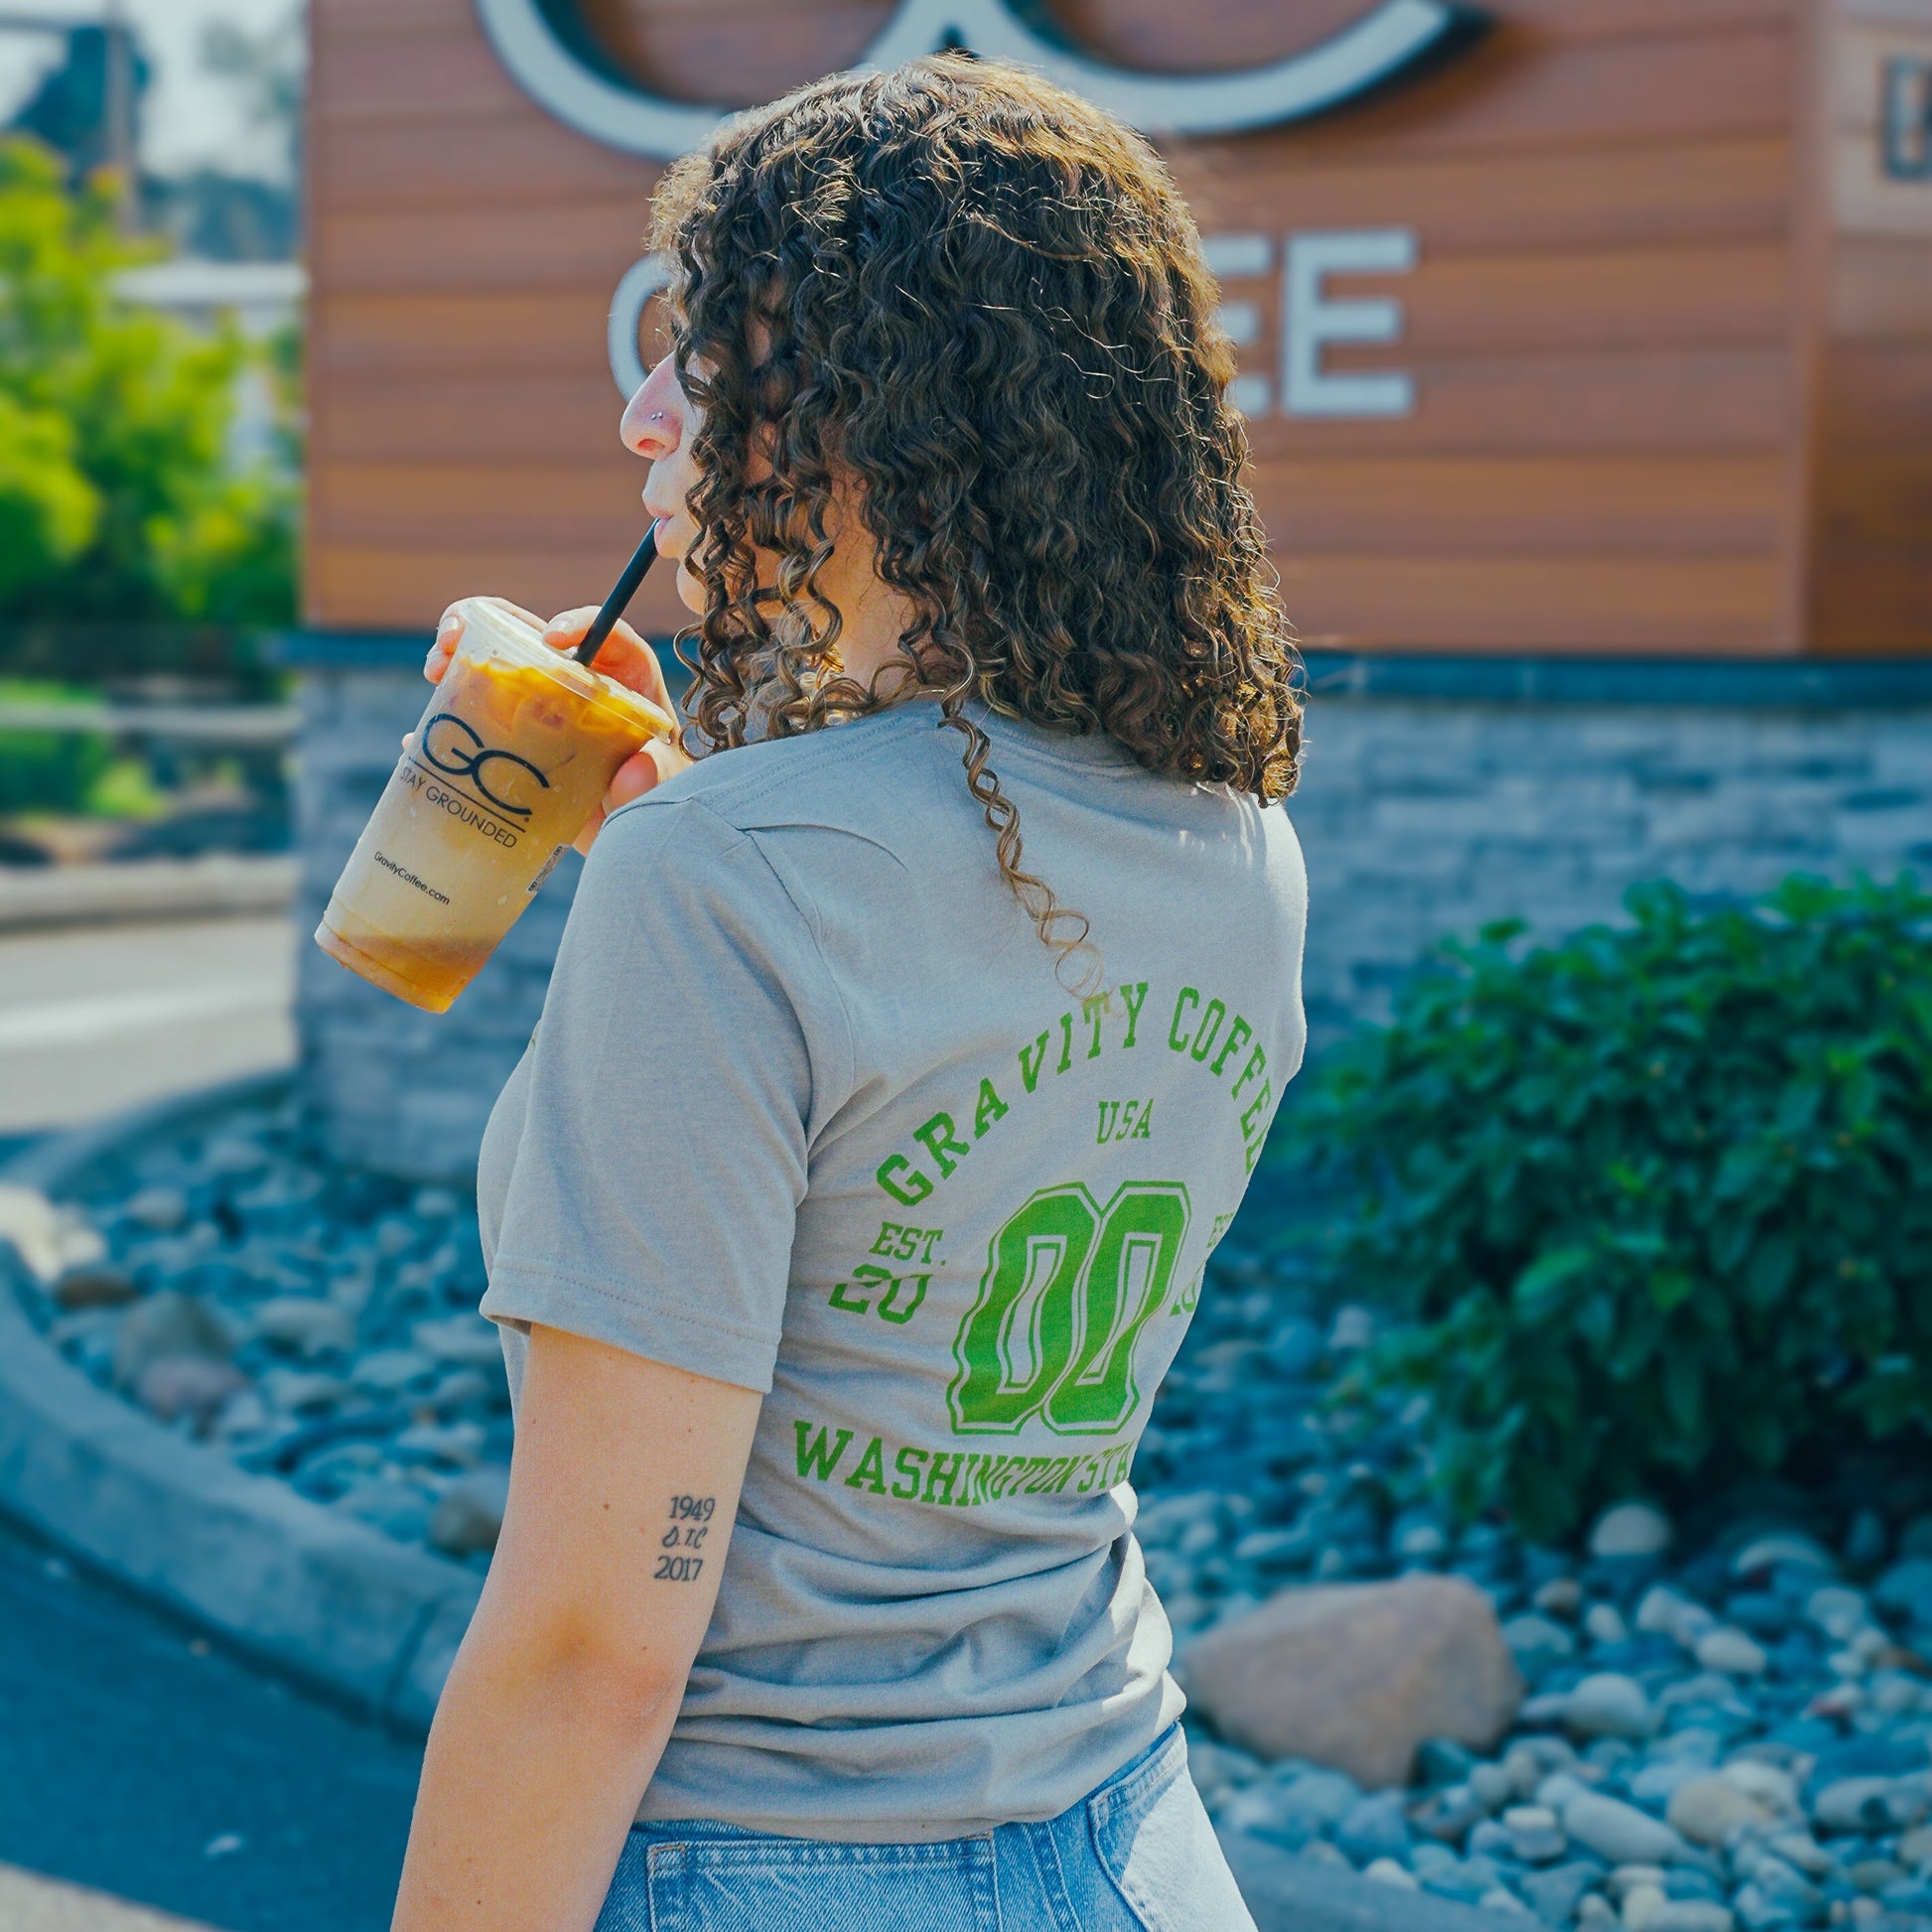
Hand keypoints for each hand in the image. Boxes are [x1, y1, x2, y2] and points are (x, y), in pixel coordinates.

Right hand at [424, 599, 693, 854]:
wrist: (631, 831)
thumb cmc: (656, 795)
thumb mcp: (665, 785)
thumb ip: (658, 776)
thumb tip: (634, 768)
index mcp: (623, 678)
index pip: (605, 634)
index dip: (579, 623)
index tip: (553, 639)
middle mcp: (573, 681)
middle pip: (527, 631)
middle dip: (485, 622)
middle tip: (454, 640)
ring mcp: (535, 705)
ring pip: (489, 663)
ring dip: (453, 656)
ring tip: (434, 670)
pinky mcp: (509, 736)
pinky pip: (469, 717)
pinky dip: (441, 723)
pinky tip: (417, 739)